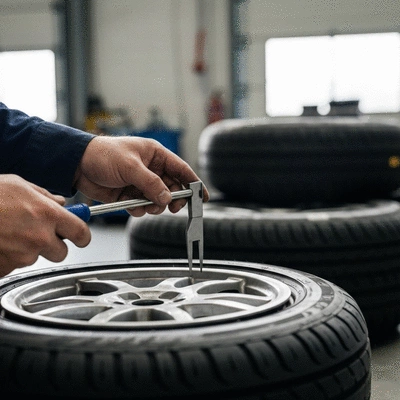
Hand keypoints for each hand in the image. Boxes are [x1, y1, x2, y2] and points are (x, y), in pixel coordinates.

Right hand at [0, 174, 90, 275]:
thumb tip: (60, 202)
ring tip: (10, 231)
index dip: (82, 236)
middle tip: (39, 233)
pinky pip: (15, 264)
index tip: (80, 236)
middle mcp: (39, 237)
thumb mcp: (20, 185)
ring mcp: (22, 255)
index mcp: (48, 215)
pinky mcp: (6, 266)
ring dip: (28, 249)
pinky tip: (1, 240)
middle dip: (54, 245)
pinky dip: (10, 256)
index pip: (81, 233)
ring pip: (36, 258)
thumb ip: (45, 196)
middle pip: (61, 252)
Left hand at [74, 136, 209, 216]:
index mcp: (156, 155)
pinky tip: (130, 205)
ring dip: (154, 205)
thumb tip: (168, 199)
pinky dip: (139, 209)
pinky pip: (142, 206)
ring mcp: (140, 183)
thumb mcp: (130, 167)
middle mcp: (151, 169)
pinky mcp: (129, 194)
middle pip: (172, 188)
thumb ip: (151, 184)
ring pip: (158, 200)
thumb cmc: (103, 154)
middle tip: (172, 208)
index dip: (194, 183)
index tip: (203, 196)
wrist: (77, 164)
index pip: (181, 170)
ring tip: (144, 204)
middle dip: (172, 199)